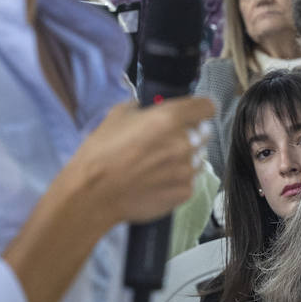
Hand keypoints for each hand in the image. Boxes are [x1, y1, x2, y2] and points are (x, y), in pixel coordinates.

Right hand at [61, 97, 214, 226]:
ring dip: (185, 156)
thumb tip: (149, 110)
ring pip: (199, 157)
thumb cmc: (101, 153)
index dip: (200, 108)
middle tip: (168, 140)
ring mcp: (187, 170)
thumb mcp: (117, 116)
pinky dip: (179, 178)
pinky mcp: (185, 192)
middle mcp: (185, 143)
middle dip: (191, 132)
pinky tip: (158, 181)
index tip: (193, 113)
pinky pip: (190, 180)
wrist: (93, 195)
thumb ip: (141, 108)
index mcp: (170, 119)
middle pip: (205, 132)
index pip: (207, 106)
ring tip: (159, 163)